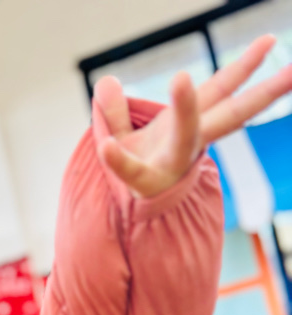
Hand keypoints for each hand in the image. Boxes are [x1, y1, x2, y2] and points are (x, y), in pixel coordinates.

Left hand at [95, 35, 291, 197]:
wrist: (127, 215)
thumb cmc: (135, 172)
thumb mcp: (124, 136)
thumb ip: (115, 111)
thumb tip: (105, 82)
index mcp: (190, 125)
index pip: (221, 91)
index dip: (244, 67)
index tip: (269, 41)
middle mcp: (189, 143)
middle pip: (230, 114)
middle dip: (262, 95)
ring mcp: (170, 162)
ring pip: (184, 134)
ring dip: (184, 108)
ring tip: (181, 77)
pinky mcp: (143, 183)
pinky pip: (128, 169)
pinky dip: (116, 159)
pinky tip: (105, 147)